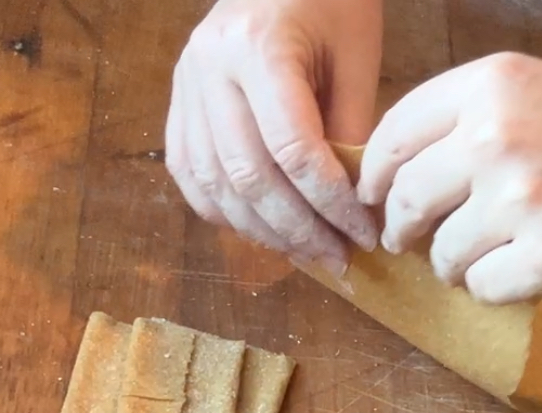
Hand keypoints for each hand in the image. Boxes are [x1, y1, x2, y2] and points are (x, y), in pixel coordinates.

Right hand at [166, 0, 383, 269]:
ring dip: (264, 232)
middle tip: (338, 258)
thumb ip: (351, 131)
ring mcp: (185, 85)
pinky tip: (263, 230)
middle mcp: (209, 66)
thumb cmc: (329, 3)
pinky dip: (226, 213)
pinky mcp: (178, 103)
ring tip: (307, 253)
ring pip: (216, 185)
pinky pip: (191, 176)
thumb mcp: (355, 57)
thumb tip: (354, 212)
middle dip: (299, 230)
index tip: (363, 235)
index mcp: (258, 46)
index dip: (331, 204)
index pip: (293, 150)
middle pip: (250, 176)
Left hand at [358, 52, 541, 301]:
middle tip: (413, 243)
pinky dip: (498, 289)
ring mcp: (521, 200)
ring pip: (443, 254)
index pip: (396, 134)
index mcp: (491, 85)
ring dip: (457, 265)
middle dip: (403, 229)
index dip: (374, 177)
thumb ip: (471, 124)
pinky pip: (484, 289)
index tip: (373, 199)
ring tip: (493, 255)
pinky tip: (529, 270)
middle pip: (406, 200)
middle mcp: (496, 137)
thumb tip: (399, 176)